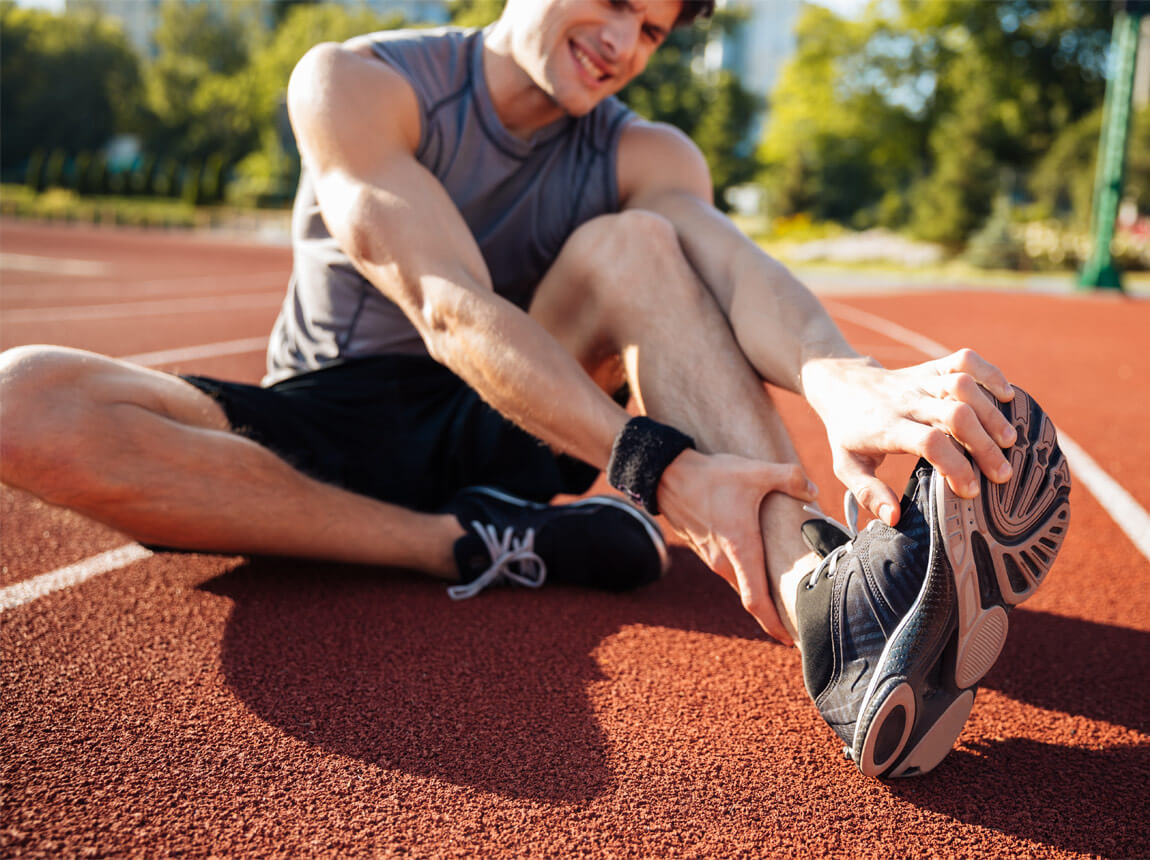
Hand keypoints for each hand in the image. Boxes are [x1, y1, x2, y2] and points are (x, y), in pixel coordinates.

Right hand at [656, 448, 816, 644]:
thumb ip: (790, 478)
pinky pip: (729, 570)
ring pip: (740, 582)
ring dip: (759, 590)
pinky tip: (758, 561)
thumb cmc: (711, 477)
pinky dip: (746, 573)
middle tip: (799, 615)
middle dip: (774, 610)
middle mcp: (723, 562)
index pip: (756, 601)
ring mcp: (711, 558)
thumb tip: (812, 488)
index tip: (788, 640)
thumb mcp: (755, 472)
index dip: (773, 625)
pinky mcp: (704, 549)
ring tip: (783, 589)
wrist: (667, 475)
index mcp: (740, 551)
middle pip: (752, 597)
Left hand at [803, 350, 1017, 526]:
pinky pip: (964, 360)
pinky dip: (990, 374)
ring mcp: (920, 380)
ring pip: (962, 385)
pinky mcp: (931, 367)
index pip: (929, 442)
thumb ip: (868, 492)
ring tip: (1009, 440)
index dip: (955, 466)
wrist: (841, 385)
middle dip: (983, 445)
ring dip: (991, 411)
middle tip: (1002, 473)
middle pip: (955, 414)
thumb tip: (894, 517)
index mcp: (887, 427)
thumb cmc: (849, 431)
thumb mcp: (847, 465)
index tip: (970, 491)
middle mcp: (907, 400)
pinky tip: (1007, 396)